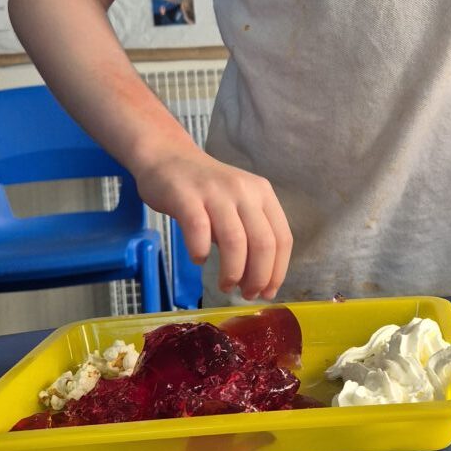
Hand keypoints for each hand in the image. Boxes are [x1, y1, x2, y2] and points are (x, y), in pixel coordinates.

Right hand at [133, 146, 292, 301]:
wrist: (167, 156)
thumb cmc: (204, 190)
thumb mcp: (237, 205)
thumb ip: (250, 235)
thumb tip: (259, 280)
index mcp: (263, 194)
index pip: (282, 238)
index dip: (278, 271)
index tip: (268, 293)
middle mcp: (244, 190)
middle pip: (263, 243)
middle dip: (258, 277)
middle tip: (246, 295)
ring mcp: (216, 192)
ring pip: (235, 240)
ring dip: (233, 272)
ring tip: (225, 285)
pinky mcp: (186, 196)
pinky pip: (199, 230)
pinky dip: (201, 251)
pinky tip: (198, 259)